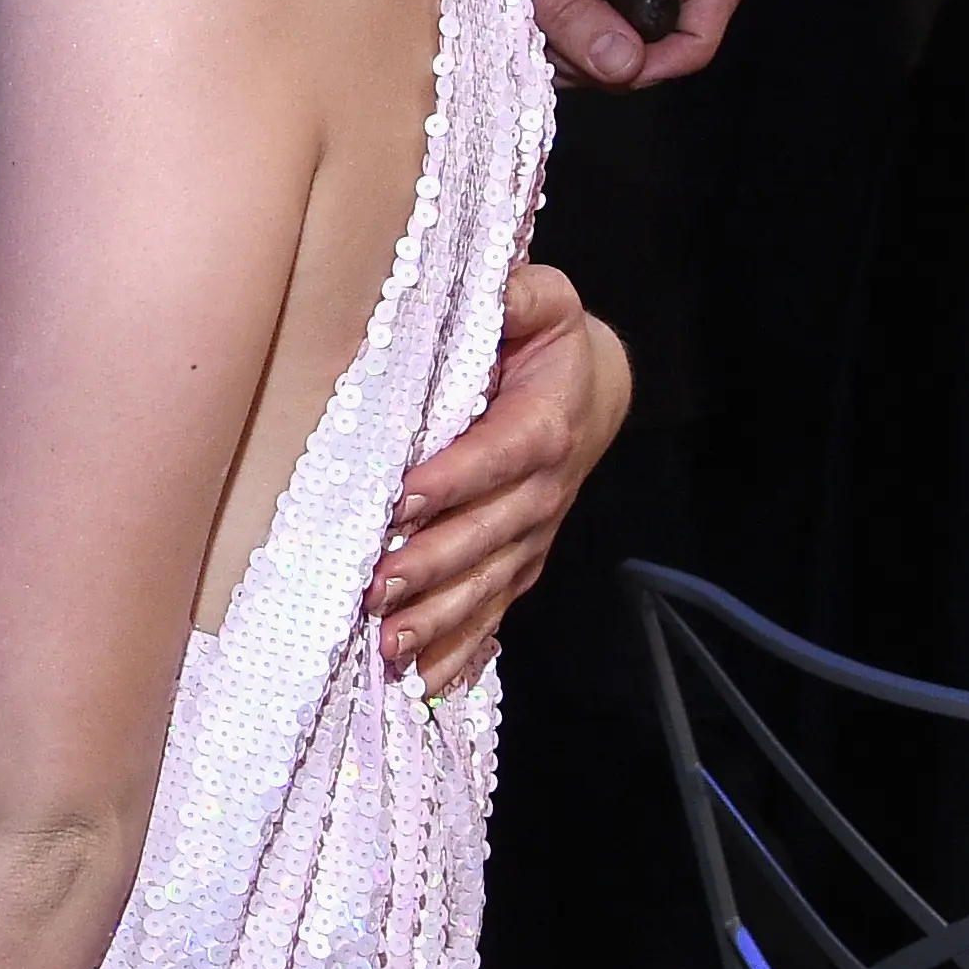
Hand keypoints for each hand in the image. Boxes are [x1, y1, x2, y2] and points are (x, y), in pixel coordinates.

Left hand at [368, 263, 623, 692]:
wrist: (590, 389)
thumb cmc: (547, 340)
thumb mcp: (543, 299)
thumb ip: (517, 293)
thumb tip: (489, 286)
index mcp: (546, 422)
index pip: (503, 453)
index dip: (459, 477)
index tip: (405, 498)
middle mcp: (543, 489)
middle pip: (491, 534)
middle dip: (434, 565)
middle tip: (378, 589)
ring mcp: (531, 534)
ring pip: (489, 584)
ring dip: (441, 619)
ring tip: (390, 646)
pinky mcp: (518, 562)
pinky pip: (494, 612)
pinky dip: (462, 650)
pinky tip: (425, 682)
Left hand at [461, 0, 735, 90]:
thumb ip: (570, 14)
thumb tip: (626, 67)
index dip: (690, 45)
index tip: (633, 74)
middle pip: (668, 22)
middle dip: (617, 57)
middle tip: (556, 58)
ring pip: (627, 29)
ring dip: (582, 51)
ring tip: (526, 34)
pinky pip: (596, 17)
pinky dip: (565, 37)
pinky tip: (525, 26)